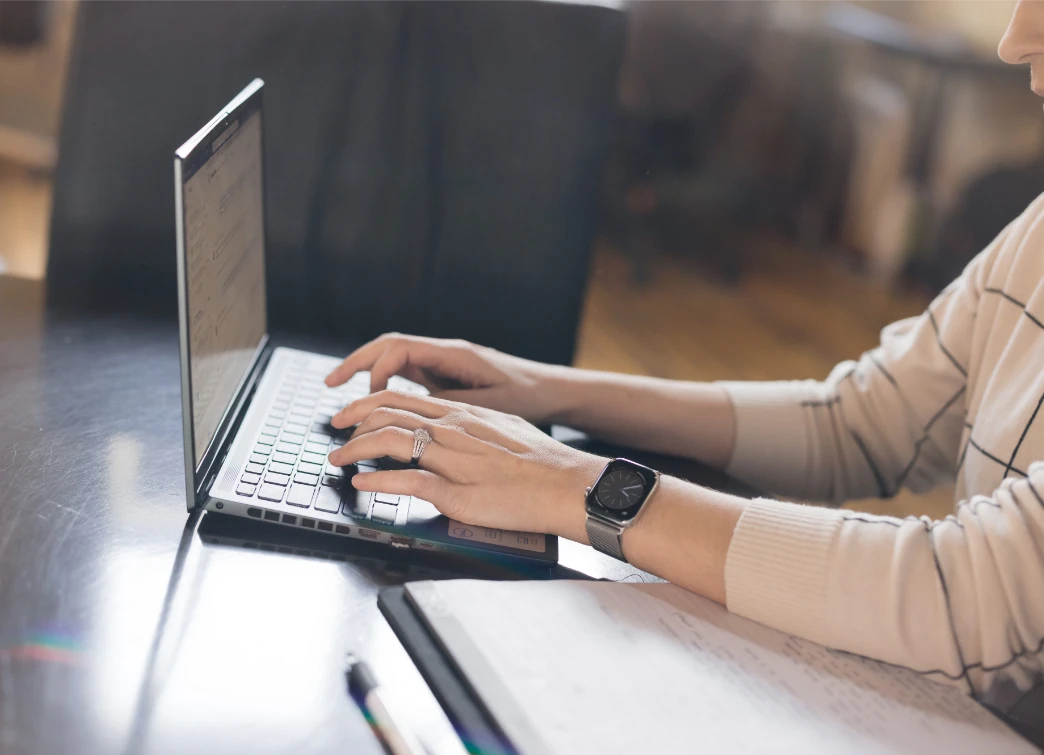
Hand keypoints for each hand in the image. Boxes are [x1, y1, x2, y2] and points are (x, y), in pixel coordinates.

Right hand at [325, 333, 565, 424]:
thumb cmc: (528, 395)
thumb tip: (414, 411)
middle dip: (356, 363)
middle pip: (389, 347)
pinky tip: (374, 405)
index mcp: (454, 353)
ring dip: (367, 373)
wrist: (551, 390)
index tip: (368, 398)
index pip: (400, 348)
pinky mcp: (446, 377)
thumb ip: (452, 404)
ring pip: (395, 360)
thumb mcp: (491, 404)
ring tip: (341, 393)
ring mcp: (444, 364)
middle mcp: (444, 353)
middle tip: (329, 384)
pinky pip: (408, 375)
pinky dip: (386, 385)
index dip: (376, 370)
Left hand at [328, 390, 605, 537]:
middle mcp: (454, 428)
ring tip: (339, 457)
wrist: (569, 484)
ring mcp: (452, 458)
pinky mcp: (456, 491)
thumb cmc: (544, 464)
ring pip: (390, 440)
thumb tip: (452, 436)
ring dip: (355, 448)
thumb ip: (474, 430)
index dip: (370, 403)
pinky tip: (362, 482)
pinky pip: (406, 480)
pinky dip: (377, 480)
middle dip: (352, 419)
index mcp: (464, 414)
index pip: (404, 399)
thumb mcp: (504, 431)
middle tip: (335, 430)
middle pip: (388, 412)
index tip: (353, 413)